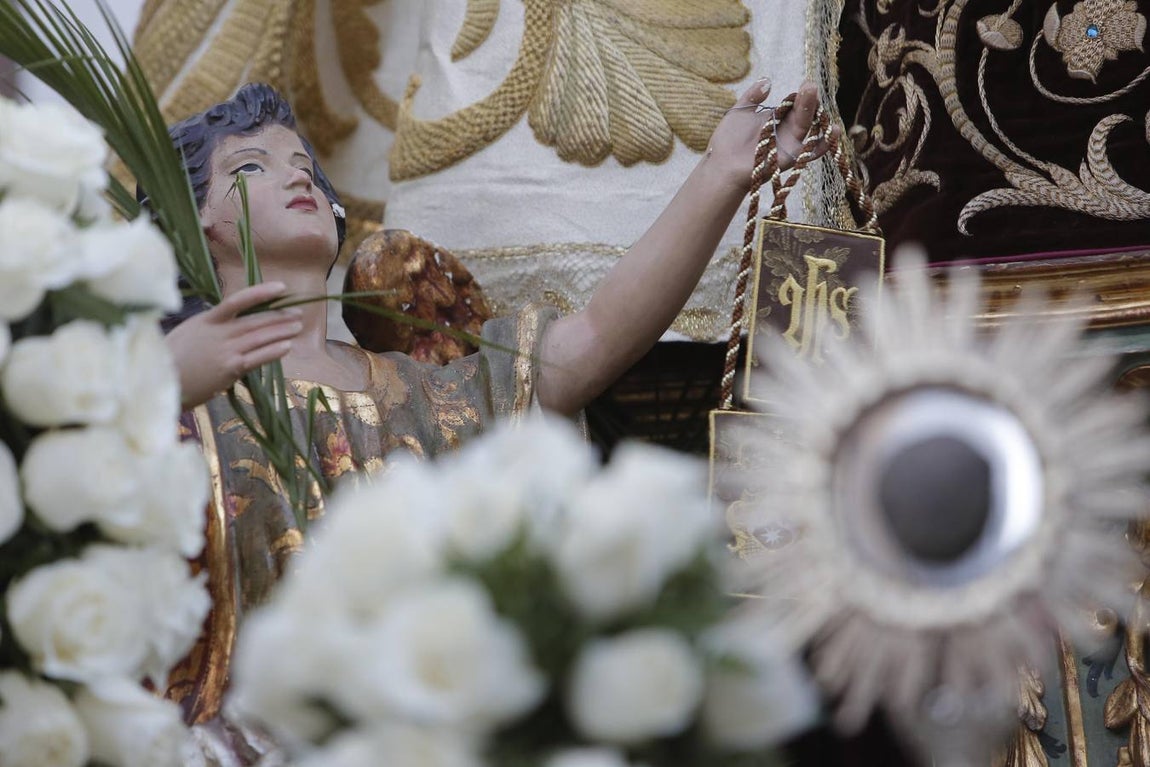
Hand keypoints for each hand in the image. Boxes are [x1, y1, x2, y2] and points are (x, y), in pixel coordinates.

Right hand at [166, 282, 302, 408]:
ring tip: (298, 327)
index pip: (238, 300)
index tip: (281, 288)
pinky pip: (257, 358)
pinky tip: (287, 346)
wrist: (160, 382)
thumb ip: (210, 326)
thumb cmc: (169, 359)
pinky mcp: (229, 369)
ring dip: (282, 332)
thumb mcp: (188, 332)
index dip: (261, 292)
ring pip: (260, 338)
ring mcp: (225, 350)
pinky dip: (273, 351)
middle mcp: (219, 332)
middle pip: (255, 320)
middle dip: (279, 316)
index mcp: (207, 320)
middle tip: (298, 313)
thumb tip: (229, 320)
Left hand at [706, 79, 840, 190]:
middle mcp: (785, 130)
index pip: (793, 103)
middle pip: (801, 112)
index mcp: (775, 118)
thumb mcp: (739, 112)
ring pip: (805, 125)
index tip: (806, 83)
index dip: (800, 94)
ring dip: (811, 111)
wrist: (722, 165)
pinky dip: (825, 144)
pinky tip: (836, 131)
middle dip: (807, 99)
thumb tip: (768, 81)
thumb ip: (753, 96)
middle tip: (810, 85)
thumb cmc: (728, 141)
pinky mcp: (791, 158)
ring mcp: (789, 143)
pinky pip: (812, 152)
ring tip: (812, 94)